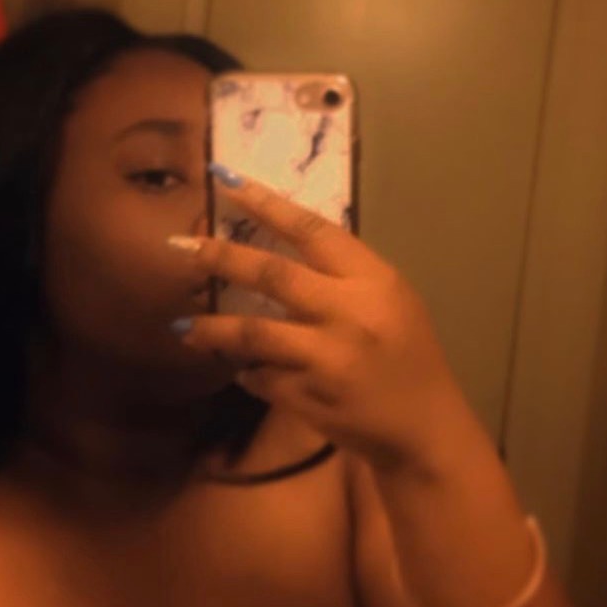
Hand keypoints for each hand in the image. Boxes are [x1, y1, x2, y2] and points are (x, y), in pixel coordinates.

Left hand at [170, 164, 458, 471]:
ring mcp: (326, 358)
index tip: (225, 181)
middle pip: (271, 275)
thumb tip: (279, 251)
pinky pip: (261, 377)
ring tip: (182, 328)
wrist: (424, 425)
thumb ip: (342, 274)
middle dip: (220, 258)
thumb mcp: (390, 299)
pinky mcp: (308, 398)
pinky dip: (246, 371)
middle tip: (182, 249)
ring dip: (212, 329)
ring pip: (253, 333)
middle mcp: (348, 313)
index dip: (265, 203)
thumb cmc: (410, 353)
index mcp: (373, 280)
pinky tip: (240, 369)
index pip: (311, 230)